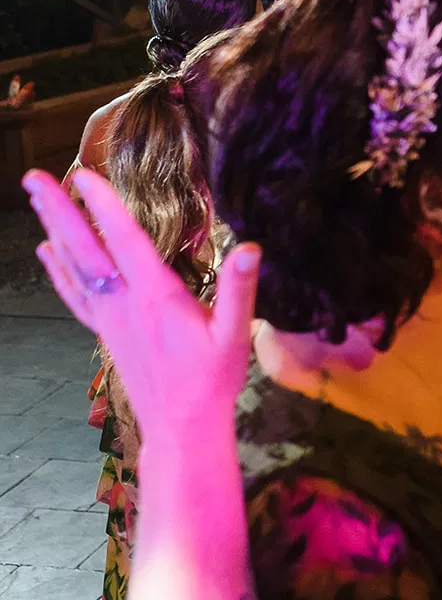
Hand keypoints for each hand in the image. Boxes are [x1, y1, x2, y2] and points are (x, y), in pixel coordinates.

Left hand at [23, 169, 256, 445]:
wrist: (182, 425)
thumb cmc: (214, 378)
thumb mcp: (236, 333)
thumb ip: (240, 288)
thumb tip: (250, 246)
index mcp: (157, 297)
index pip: (126, 241)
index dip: (105, 206)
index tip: (84, 175)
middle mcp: (125, 303)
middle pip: (84, 250)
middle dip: (58, 211)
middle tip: (32, 178)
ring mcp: (110, 318)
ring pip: (74, 268)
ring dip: (53, 230)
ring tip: (34, 198)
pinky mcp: (106, 332)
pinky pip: (75, 295)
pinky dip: (58, 270)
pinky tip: (47, 252)